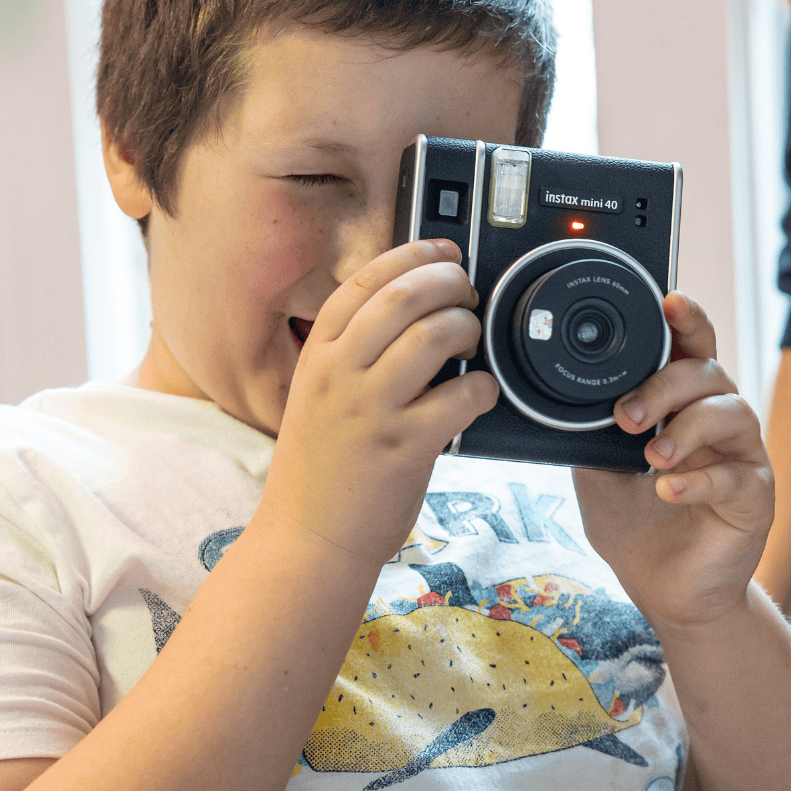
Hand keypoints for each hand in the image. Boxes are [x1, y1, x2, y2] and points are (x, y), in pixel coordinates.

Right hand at [259, 239, 499, 569]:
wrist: (306, 539)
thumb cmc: (318, 470)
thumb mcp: (317, 397)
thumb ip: (354, 355)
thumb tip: (417, 312)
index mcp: (317, 356)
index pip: (364, 281)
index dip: (412, 255)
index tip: (443, 252)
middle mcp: (339, 375)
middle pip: (404, 296)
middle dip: (449, 282)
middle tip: (467, 294)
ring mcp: (370, 410)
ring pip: (435, 335)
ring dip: (468, 328)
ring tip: (471, 344)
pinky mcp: (404, 447)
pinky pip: (462, 396)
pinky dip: (483, 388)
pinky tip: (479, 395)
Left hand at [573, 293, 773, 631]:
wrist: (661, 587)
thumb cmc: (631, 521)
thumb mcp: (594, 468)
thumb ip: (590, 429)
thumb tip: (558, 394)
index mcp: (683, 402)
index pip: (692, 348)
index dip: (687, 320)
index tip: (668, 301)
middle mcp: (718, 419)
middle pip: (708, 372)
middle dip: (665, 384)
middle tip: (626, 415)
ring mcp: (742, 456)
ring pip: (732, 412)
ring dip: (686, 428)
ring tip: (651, 455)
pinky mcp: (755, 498)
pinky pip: (737, 476)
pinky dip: (699, 479)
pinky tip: (668, 489)